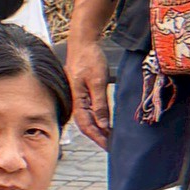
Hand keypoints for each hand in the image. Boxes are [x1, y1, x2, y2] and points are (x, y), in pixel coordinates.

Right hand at [66, 33, 112, 147]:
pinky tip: (106, 124)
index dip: (98, 138)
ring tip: (111, 138)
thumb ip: (100, 104)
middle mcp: (76, 101)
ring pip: (88, 119)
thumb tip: (102, 125)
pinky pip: (89, 111)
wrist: (82, 43)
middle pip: (86, 125)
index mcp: (77, 100)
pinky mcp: (82, 93)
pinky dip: (98, 120)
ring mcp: (78, 97)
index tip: (110, 147)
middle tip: (113, 147)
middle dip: (99, 137)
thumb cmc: (89, 59)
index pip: (87, 126)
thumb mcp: (98, 81)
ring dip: (99, 130)